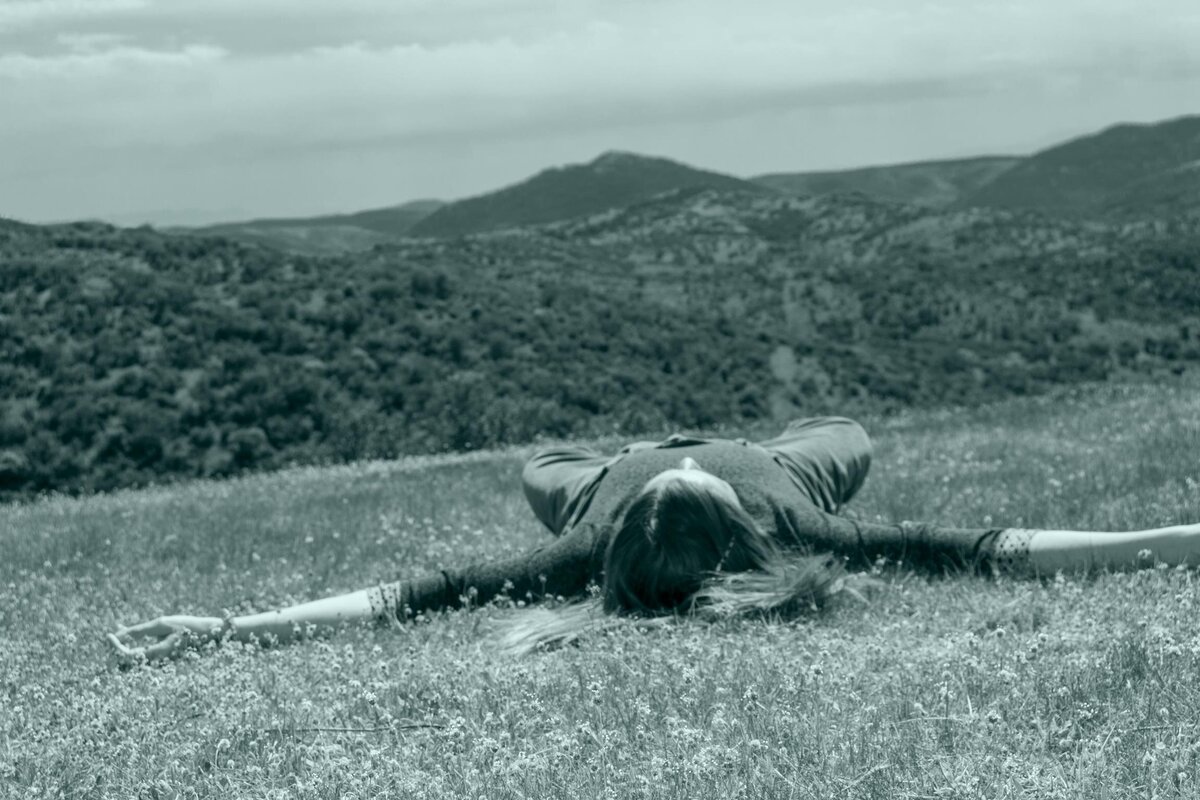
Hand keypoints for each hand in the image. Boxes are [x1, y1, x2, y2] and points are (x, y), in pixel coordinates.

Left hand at [106, 615, 224, 663]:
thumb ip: (140, 631)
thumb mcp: (163, 624)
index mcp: (156, 654)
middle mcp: (157, 661)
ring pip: (134, 658)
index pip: (126, 657)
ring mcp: (160, 660)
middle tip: (110, 635)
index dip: (114, 647)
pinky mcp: (163, 656)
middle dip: (116, 649)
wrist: (212, 634)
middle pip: (127, 662)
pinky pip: (142, 653)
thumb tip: (120, 634)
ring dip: (123, 646)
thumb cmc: (189, 627)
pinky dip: (133, 644)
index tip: (108, 635)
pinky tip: (129, 633)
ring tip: (117, 632)